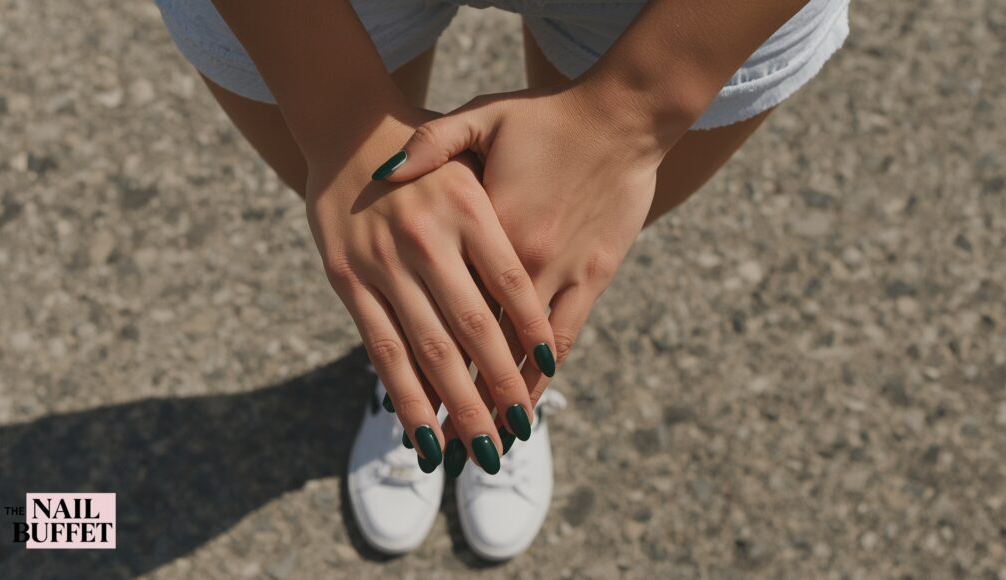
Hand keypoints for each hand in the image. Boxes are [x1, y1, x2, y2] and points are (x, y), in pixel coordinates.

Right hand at [307, 110, 556, 472]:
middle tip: (519, 431)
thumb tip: (541, 276)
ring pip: (426, 348)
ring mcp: (383, 261)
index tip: (550, 370)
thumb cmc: (429, 151)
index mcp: (466, 206)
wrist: (348, 127)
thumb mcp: (474, 154)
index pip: (510, 282)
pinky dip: (404, 393)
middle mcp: (425, 237)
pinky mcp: (348, 280)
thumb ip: (505, 204)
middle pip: (472, 327)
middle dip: (499, 386)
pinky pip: (381, 347)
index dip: (531, 328)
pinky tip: (423, 432)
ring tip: (481, 449)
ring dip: (457, 405)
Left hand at [378, 86, 684, 465]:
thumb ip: (431, 145)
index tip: (410, 401)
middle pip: (481, 341)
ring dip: (508, 395)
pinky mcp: (595, 273)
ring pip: (526, 348)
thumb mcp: (479, 118)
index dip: (427, 358)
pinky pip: (568, 332)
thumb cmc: (543, 117)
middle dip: (465, 397)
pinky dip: (549, 368)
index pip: (446, 304)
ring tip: (491, 438)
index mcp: (482, 225)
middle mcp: (521, 258)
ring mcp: (561, 269)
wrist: (621, 115)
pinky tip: (534, 399)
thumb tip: (384, 171)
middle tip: (451, 443)